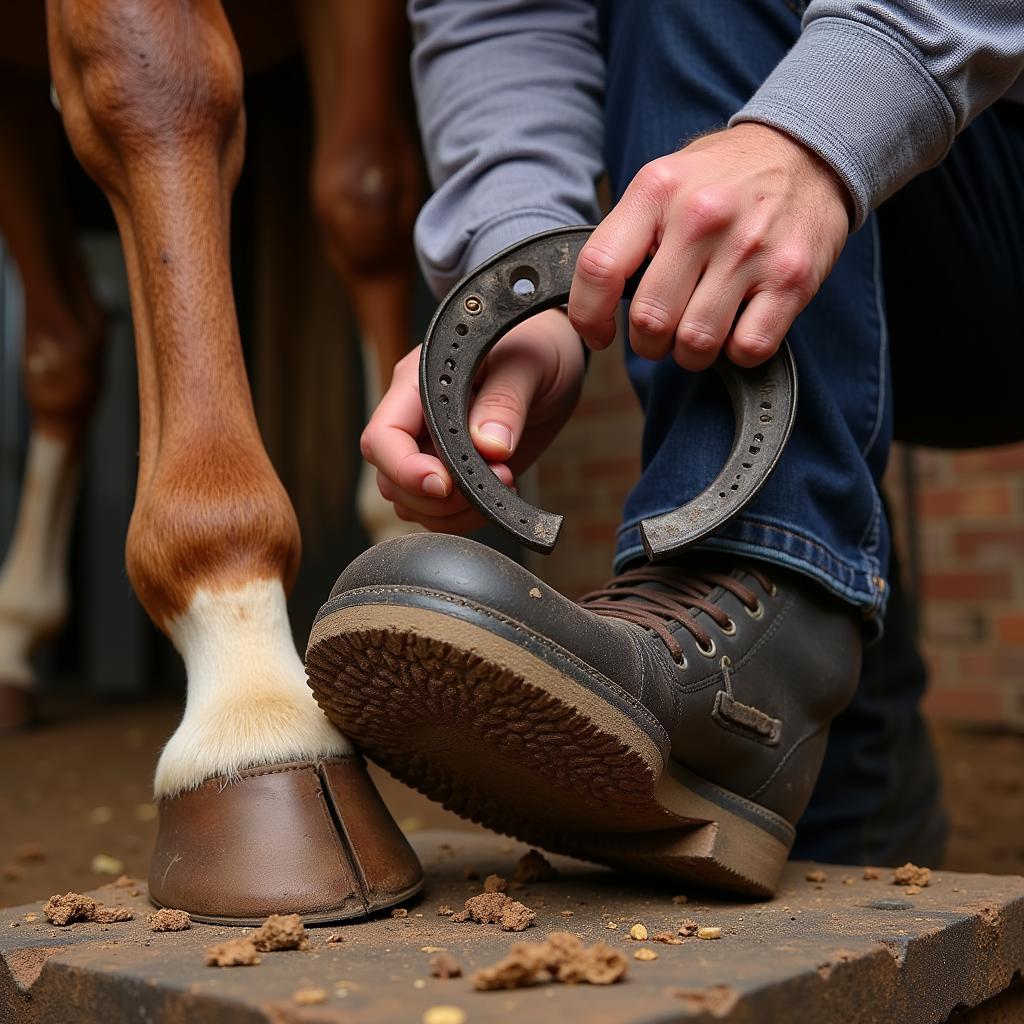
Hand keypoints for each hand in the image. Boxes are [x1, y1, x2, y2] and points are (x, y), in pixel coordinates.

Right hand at [361, 308, 584, 532]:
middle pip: (391, 480)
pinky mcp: (453, 471)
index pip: (383, 438)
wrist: (552, 354)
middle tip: (498, 476)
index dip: (405, 469)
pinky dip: (466, 516)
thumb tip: (488, 447)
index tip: (445, 483)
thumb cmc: (534, 344)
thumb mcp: (528, 365)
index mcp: (417, 383)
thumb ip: (505, 403)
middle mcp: (415, 419)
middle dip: (440, 496)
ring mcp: (431, 449)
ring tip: (505, 479)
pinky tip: (500, 492)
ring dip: (455, 510)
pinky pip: (439, 512)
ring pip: (411, 503)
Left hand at [567, 123, 851, 369]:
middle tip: (662, 333)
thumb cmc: (724, 180)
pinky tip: (739, 326)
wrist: (808, 152)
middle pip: (649, 320)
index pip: (598, 269)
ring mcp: (750, 248)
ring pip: (696, 343)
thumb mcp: (665, 182)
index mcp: (657, 190)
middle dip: (649, 343)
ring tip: (700, 328)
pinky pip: (748, 348)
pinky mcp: (792, 278)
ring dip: (692, 352)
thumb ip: (629, 235)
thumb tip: (594, 303)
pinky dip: (738, 351)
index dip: (588, 316)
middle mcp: (703, 216)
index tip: (599, 333)